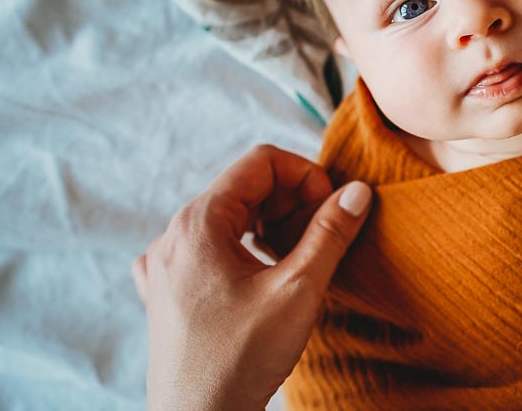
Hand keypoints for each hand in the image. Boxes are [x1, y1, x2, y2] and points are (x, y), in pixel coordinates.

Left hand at [131, 144, 372, 410]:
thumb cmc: (240, 360)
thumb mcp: (298, 290)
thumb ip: (330, 233)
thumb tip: (357, 190)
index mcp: (198, 223)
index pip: (261, 162)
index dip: (306, 176)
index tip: (330, 211)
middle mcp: (172, 235)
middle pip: (244, 186)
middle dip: (290, 201)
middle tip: (318, 239)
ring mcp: (164, 264)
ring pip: (228, 216)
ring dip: (269, 226)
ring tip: (294, 261)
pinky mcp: (165, 291)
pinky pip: (207, 248)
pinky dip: (240, 250)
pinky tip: (257, 278)